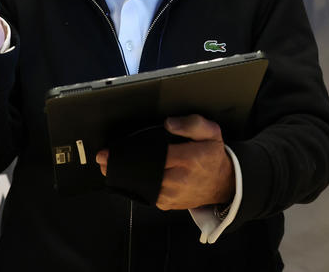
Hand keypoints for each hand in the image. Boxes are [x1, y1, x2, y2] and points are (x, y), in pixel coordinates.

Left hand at [95, 114, 234, 210]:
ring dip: (125, 177)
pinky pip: (147, 194)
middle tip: (103, 159)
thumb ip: (191, 124)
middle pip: (143, 173)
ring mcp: (172, 195)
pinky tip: (127, 177)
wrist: (225, 184)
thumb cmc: (214, 156)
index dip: (131, 153)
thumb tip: (168, 123)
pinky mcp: (168, 204)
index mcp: (188, 159)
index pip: (155, 156)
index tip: (113, 150)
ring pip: (142, 186)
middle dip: (121, 166)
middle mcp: (179, 179)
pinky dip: (135, 185)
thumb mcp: (211, 132)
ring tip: (110, 167)